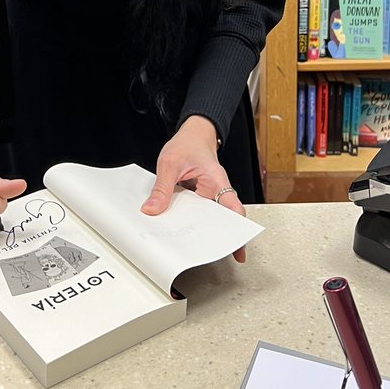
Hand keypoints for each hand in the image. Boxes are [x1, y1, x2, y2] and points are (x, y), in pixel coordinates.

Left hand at [141, 115, 248, 262]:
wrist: (192, 134)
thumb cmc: (188, 143)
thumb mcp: (170, 162)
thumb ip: (162, 187)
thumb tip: (152, 210)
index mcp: (217, 181)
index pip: (233, 209)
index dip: (237, 231)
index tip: (238, 250)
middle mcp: (216, 191)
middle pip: (221, 220)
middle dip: (215, 237)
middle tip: (206, 254)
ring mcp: (207, 195)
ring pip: (206, 218)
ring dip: (198, 230)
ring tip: (187, 247)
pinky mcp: (198, 197)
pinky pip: (194, 212)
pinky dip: (187, 220)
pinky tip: (176, 229)